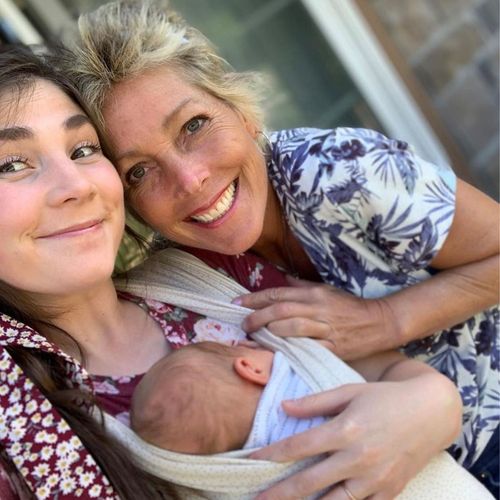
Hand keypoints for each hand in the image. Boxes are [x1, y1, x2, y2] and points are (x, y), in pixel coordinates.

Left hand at [234, 277, 400, 359]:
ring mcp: (325, 328)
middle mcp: (317, 308)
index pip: (278, 294)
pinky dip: (291, 350)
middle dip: (257, 317)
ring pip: (291, 328)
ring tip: (254, 337)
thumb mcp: (326, 290)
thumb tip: (282, 280)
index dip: (254, 299)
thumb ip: (302, 286)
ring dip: (269, 332)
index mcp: (313, 293)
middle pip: (280, 310)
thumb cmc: (349, 306)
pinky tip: (277, 353)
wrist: (380, 322)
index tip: (236, 304)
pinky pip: (307, 349)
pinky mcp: (334, 347)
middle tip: (243, 325)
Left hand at [251, 375, 459, 499]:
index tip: (251, 459)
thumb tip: (284, 407)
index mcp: (346, 429)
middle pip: (309, 482)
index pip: (299, 446)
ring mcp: (375, 480)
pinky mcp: (390, 492)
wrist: (432, 411)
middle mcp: (358, 458)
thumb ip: (316, 402)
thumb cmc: (386, 397)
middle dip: (279, 493)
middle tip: (256, 499)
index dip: (272, 454)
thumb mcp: (350, 391)